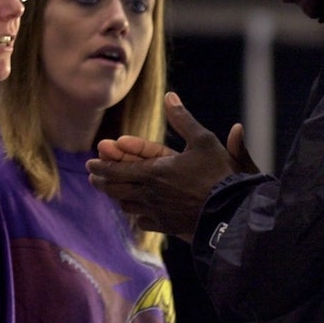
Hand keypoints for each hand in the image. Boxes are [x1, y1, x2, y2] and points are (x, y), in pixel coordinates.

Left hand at [87, 92, 254, 241]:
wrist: (233, 212)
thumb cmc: (219, 174)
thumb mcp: (203, 140)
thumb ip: (182, 119)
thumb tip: (170, 95)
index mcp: (153, 172)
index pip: (117, 169)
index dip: (102, 166)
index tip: (91, 163)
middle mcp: (150, 194)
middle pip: (116, 188)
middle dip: (102, 181)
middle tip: (93, 177)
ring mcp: (157, 212)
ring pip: (127, 206)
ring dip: (118, 197)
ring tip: (113, 192)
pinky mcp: (167, 227)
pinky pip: (143, 222)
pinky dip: (137, 215)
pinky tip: (137, 212)